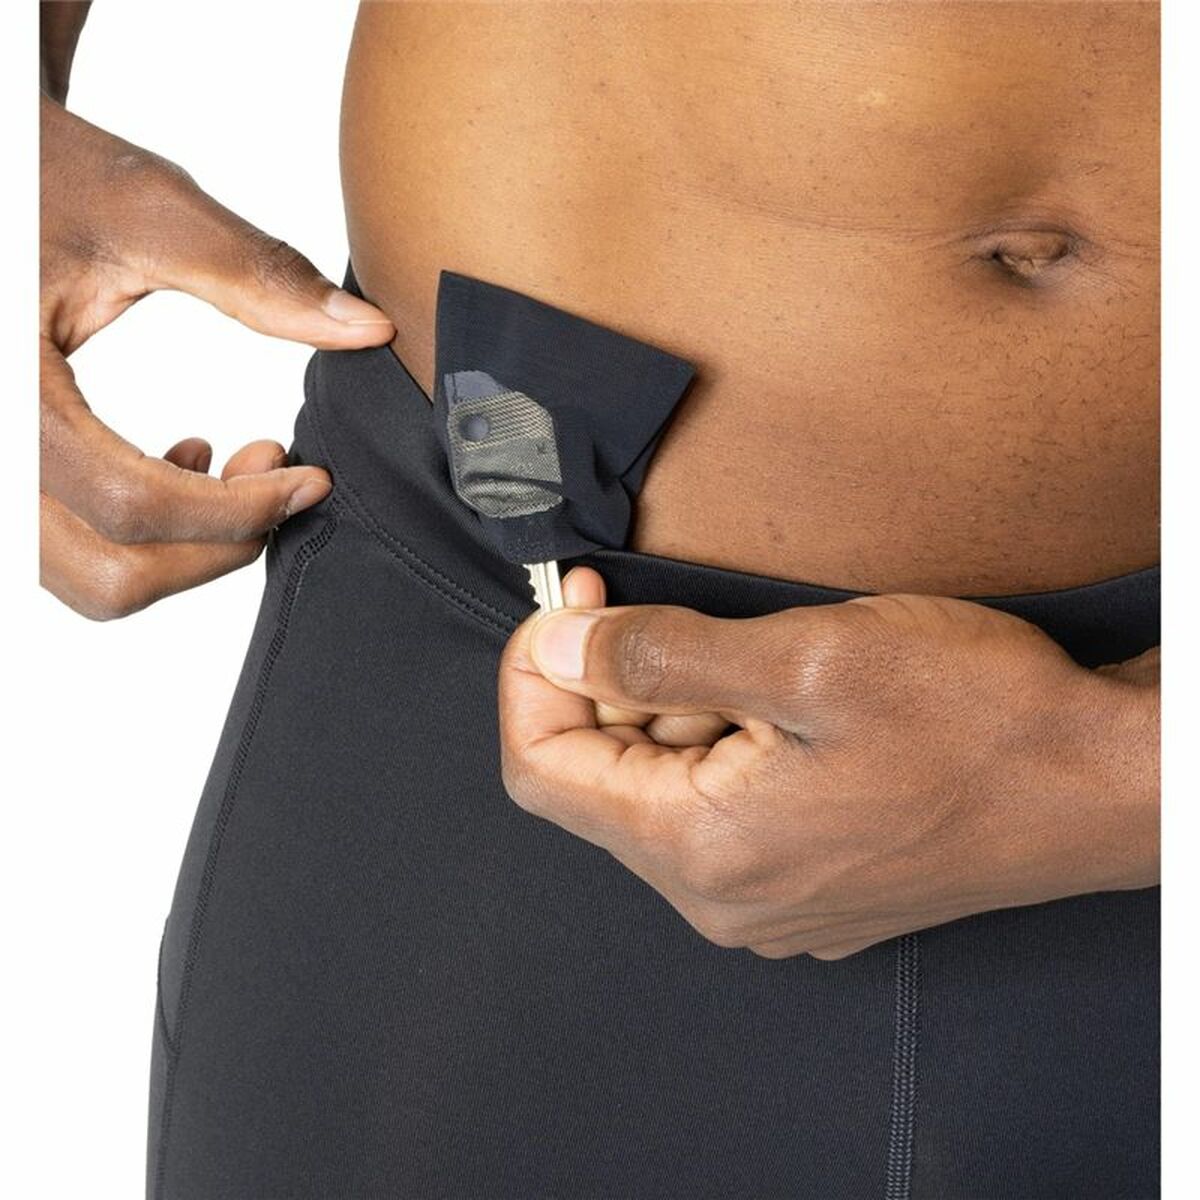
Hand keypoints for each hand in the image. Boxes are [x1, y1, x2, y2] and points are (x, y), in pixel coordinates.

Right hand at [40, 95, 394, 618]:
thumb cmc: (39, 169)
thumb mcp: (147, 208)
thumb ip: (258, 273)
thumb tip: (368, 329)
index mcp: (10, 386)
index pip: (133, 507)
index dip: (244, 510)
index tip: (312, 478)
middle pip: (112, 576)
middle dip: (218, 544)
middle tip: (276, 478)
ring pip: (92, 578)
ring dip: (185, 546)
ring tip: (234, 468)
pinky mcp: (14, 466)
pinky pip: (72, 547)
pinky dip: (144, 532)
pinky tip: (186, 459)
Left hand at [499, 570, 1158, 958]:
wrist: (1104, 785)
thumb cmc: (976, 720)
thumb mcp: (806, 658)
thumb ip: (661, 655)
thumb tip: (561, 648)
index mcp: (701, 849)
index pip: (542, 769)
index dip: (534, 676)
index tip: (568, 605)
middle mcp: (720, 898)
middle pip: (598, 779)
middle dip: (611, 684)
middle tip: (661, 609)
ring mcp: (765, 900)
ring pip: (658, 789)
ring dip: (673, 708)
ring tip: (755, 659)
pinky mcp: (805, 884)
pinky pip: (715, 810)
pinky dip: (718, 742)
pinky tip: (782, 705)